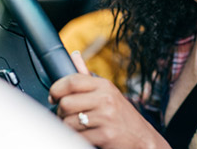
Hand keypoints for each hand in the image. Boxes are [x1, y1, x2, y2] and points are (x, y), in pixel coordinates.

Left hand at [49, 51, 169, 148]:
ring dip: (68, 127)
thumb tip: (74, 56)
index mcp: (104, 86)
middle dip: (61, 112)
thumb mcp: (108, 93)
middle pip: (66, 103)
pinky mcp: (105, 135)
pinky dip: (76, 138)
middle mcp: (106, 99)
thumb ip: (88, 77)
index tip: (54, 96)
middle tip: (67, 115)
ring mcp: (106, 118)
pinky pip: (77, 136)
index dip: (56, 89)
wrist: (142, 139)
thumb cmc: (122, 116)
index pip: (72, 81)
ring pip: (68, 122)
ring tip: (79, 126)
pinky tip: (85, 135)